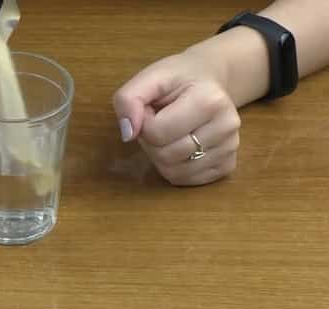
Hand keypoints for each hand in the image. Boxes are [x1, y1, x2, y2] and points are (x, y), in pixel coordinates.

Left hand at [113, 49, 241, 186]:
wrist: (210, 79)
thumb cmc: (178, 79)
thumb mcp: (149, 78)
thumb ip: (128, 100)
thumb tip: (127, 134)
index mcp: (210, 101)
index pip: (156, 132)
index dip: (144, 123)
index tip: (152, 108)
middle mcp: (227, 126)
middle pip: (165, 155)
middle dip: (151, 141)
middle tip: (159, 121)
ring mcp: (231, 149)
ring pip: (174, 172)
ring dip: (160, 156)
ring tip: (169, 132)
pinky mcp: (227, 166)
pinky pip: (185, 180)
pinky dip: (173, 168)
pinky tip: (180, 145)